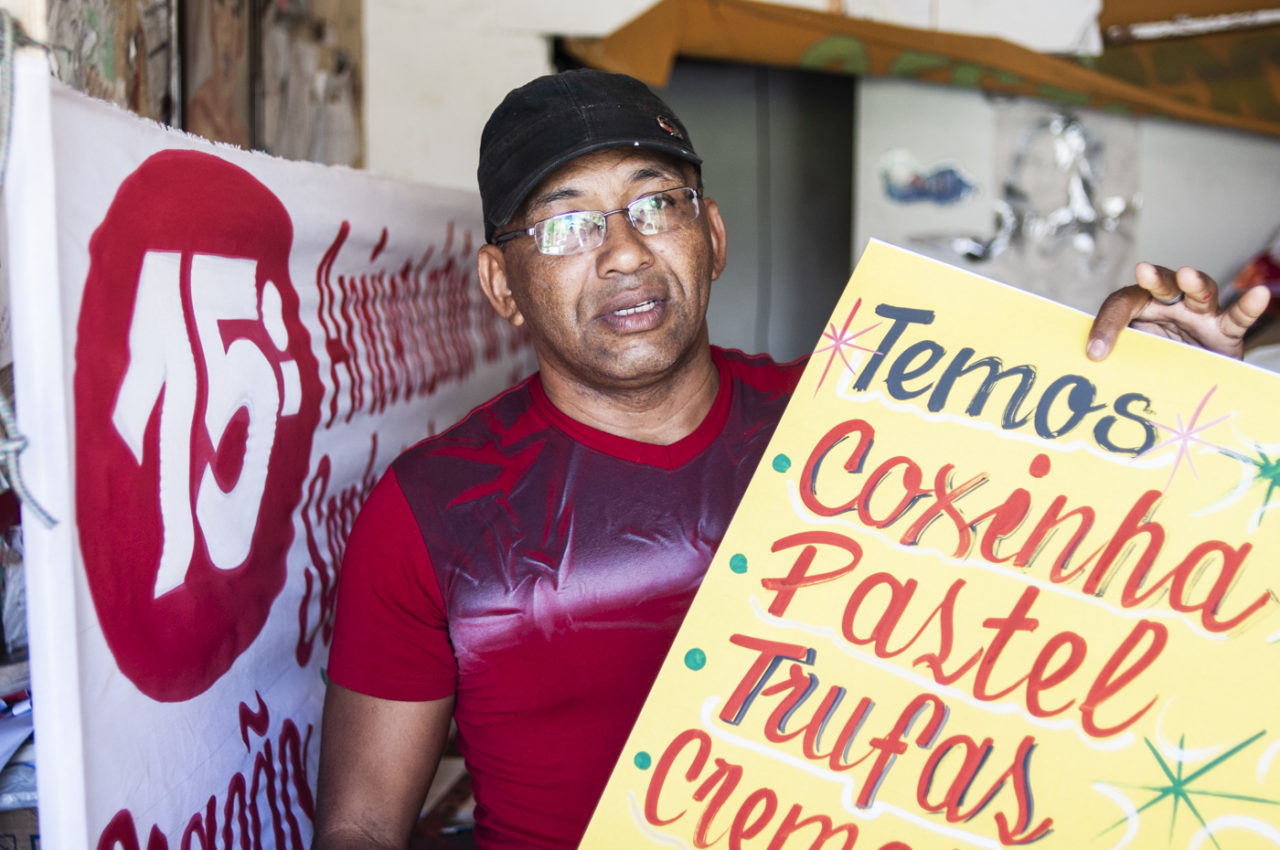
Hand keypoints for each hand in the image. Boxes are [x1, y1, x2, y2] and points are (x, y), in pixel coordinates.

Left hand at [1086, 263, 1271, 361]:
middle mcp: (1171, 304)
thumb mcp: (1131, 355)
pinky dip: (1248, 306)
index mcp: (1140, 307)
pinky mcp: (1225, 330)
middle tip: (1143, 271)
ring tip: (1187, 276)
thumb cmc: (1152, 358)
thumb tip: (1090, 365)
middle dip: (1154, 278)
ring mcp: (1200, 315)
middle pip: (1163, 285)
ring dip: (1194, 283)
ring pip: (1200, 292)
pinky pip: (1238, 317)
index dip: (1106, 325)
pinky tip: (1257, 295)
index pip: (1122, 304)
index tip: (1095, 352)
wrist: (1186, 375)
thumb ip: (1115, 354)